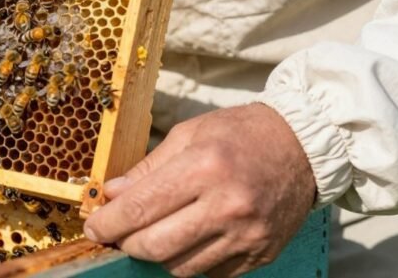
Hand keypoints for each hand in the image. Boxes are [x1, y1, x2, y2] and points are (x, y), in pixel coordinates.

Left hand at [83, 103, 315, 277]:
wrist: (304, 146)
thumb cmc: (239, 134)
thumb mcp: (188, 134)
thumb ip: (147, 169)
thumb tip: (111, 195)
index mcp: (204, 167)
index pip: (140, 208)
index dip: (108, 223)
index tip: (93, 227)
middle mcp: (227, 205)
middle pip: (155, 246)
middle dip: (126, 244)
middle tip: (117, 235)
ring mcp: (247, 235)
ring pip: (180, 267)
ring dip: (157, 255)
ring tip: (152, 234)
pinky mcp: (261, 254)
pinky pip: (210, 273)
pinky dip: (190, 261)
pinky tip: (188, 239)